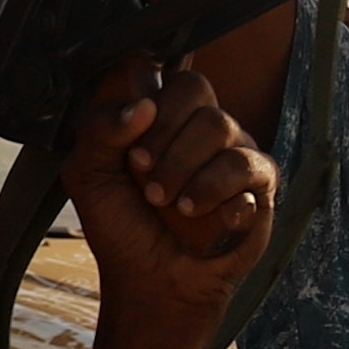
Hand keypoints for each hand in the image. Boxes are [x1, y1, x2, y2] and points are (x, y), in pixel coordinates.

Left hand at [68, 63, 280, 345]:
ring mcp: (232, 148)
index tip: (128, 129)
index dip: (141, 90)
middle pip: (194, 88)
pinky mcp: (260, 181)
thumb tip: (142, 105)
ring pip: (220, 126)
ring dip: (185, 170)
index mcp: (154, 112)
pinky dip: (217, 195)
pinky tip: (199, 217)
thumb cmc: (122, 226)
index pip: (155, 66)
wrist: (153, 282)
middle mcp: (196, 122)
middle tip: (142, 173)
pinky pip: (247, 166)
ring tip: (169, 205)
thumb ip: (101, 130)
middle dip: (162, 135)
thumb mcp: (88, 176)